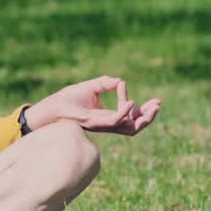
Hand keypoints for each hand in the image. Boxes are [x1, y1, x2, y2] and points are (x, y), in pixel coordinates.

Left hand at [24, 76, 160, 135]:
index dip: (143, 111)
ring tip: (153, 107)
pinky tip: (131, 102)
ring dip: (143, 118)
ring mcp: (102, 126)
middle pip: (134, 127)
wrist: (52, 107)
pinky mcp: (95, 123)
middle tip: (159, 105)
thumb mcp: (90, 87)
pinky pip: (115, 121)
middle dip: (149, 117)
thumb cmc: (67, 100)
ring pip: (129, 129)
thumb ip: (105, 83)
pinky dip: (125, 112)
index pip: (131, 119)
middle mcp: (107, 125)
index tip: (149, 98)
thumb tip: (120, 81)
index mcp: (107, 118)